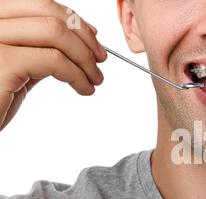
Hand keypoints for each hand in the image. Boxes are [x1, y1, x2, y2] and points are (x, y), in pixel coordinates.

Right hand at [0, 0, 106, 131]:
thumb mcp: (18, 65)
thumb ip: (39, 48)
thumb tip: (76, 41)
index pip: (41, 4)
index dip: (74, 21)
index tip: (94, 41)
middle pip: (50, 12)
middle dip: (84, 37)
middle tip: (100, 61)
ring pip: (55, 33)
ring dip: (85, 58)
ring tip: (95, 79)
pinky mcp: (2, 61)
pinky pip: (54, 60)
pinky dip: (77, 75)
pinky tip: (84, 89)